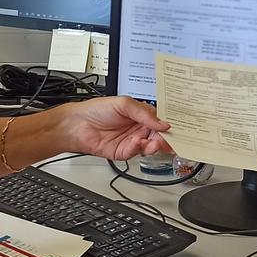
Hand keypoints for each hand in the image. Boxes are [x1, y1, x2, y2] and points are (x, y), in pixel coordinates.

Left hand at [56, 96, 170, 160]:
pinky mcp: (124, 152)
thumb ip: (145, 114)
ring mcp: (132, 141)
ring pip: (151, 146)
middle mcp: (138, 128)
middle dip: (167, 138)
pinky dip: (139, 148)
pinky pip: (137, 152)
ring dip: (156, 145)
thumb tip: (163, 123)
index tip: (179, 128)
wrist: (77, 124)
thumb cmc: (96, 110)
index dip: (170, 124)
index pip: (161, 120)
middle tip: (172, 139)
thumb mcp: (124, 104)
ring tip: (156, 142)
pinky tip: (137, 143)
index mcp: (140, 114)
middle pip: (159, 135)